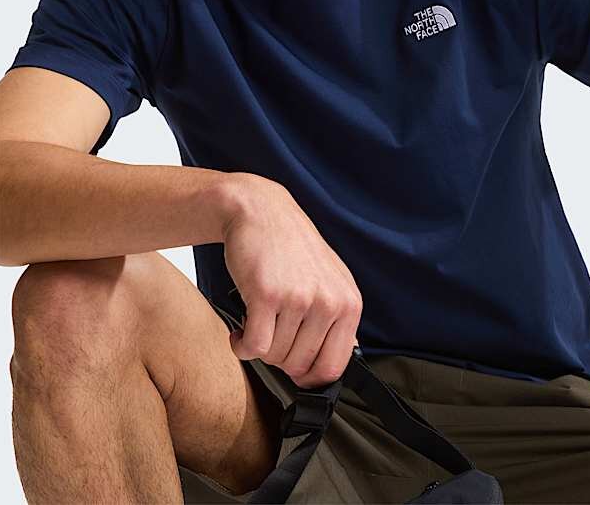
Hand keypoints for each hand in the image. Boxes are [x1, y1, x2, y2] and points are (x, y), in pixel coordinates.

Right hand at [219, 173, 362, 388]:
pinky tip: (240, 331)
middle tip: (270, 332)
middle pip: (299, 366)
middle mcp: (329, 302)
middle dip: (278, 358)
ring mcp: (299, 298)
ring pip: (274, 357)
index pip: (333, 367)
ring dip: (258, 346)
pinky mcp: (267, 295)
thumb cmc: (292, 250)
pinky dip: (241, 346)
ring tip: (258, 321)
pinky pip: (253, 348)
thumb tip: (332, 368)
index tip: (293, 370)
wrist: (262, 213)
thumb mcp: (330, 281)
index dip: (308, 377)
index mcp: (349, 303)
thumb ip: (336, 321)